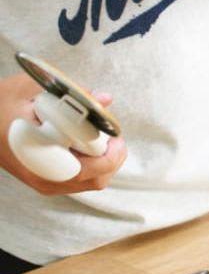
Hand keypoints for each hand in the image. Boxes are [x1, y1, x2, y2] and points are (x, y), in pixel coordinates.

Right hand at [0, 73, 125, 194]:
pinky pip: (82, 180)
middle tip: (113, 134)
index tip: (114, 135)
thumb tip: (104, 99)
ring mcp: (46, 183)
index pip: (89, 168)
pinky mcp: (47, 182)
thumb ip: (69, 93)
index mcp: (39, 159)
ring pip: (92, 182)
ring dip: (105, 160)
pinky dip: (94, 164)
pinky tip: (89, 145)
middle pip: (97, 178)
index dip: (110, 151)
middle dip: (113, 155)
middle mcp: (44, 179)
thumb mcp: (29, 90)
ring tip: (102, 138)